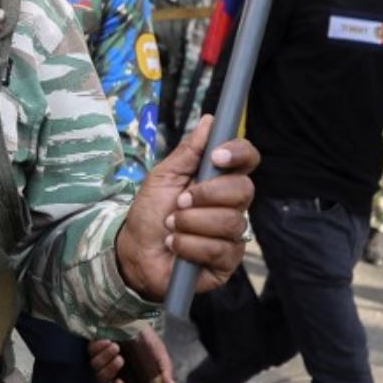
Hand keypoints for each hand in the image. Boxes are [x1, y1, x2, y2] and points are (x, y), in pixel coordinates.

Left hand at [88, 329, 177, 382]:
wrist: (138, 318)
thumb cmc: (148, 340)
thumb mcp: (159, 355)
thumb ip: (165, 371)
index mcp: (126, 378)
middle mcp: (111, 371)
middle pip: (102, 380)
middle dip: (110, 370)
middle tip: (120, 359)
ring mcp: (101, 358)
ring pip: (95, 366)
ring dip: (104, 357)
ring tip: (115, 346)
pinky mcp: (94, 346)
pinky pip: (90, 351)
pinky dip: (97, 347)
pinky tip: (106, 340)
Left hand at [115, 116, 258, 300]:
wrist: (135, 251)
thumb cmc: (151, 212)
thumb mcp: (163, 176)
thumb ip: (188, 151)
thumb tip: (210, 120)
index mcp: (219, 179)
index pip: (247, 159)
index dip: (238, 153)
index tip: (216, 156)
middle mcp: (232, 205)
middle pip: (244, 190)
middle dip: (206, 195)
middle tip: (179, 202)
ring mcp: (233, 234)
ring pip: (230, 222)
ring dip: (191, 223)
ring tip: (171, 226)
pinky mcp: (227, 261)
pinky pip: (219, 250)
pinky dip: (189, 246)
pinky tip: (176, 245)